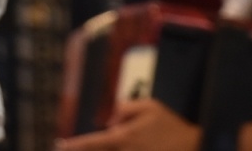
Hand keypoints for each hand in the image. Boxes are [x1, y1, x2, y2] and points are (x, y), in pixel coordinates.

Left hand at [56, 98, 199, 150]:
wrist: (192, 146)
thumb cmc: (170, 125)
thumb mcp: (150, 106)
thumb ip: (126, 108)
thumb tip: (111, 121)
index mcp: (123, 137)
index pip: (92, 143)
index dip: (74, 146)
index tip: (59, 146)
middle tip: (63, 150)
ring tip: (89, 147)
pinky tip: (111, 149)